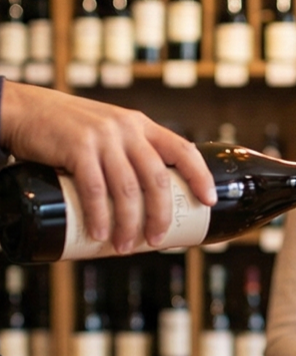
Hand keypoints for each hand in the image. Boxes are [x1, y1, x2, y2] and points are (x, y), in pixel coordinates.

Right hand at [1, 81, 215, 252]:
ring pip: (127, 190)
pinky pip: (95, 189)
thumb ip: (129, 152)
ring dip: (129, 224)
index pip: (183, 149)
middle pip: (156, 180)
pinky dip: (99, 216)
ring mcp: (103, 138)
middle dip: (159, 216)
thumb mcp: (109, 131)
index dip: (201, 176)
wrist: (25, 109)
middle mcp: (127, 129)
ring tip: (125, 247)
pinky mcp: (77, 148)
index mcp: (141, 125)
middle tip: (156, 241)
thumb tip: (150, 197)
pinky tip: (99, 234)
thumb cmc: (69, 129)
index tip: (209, 202)